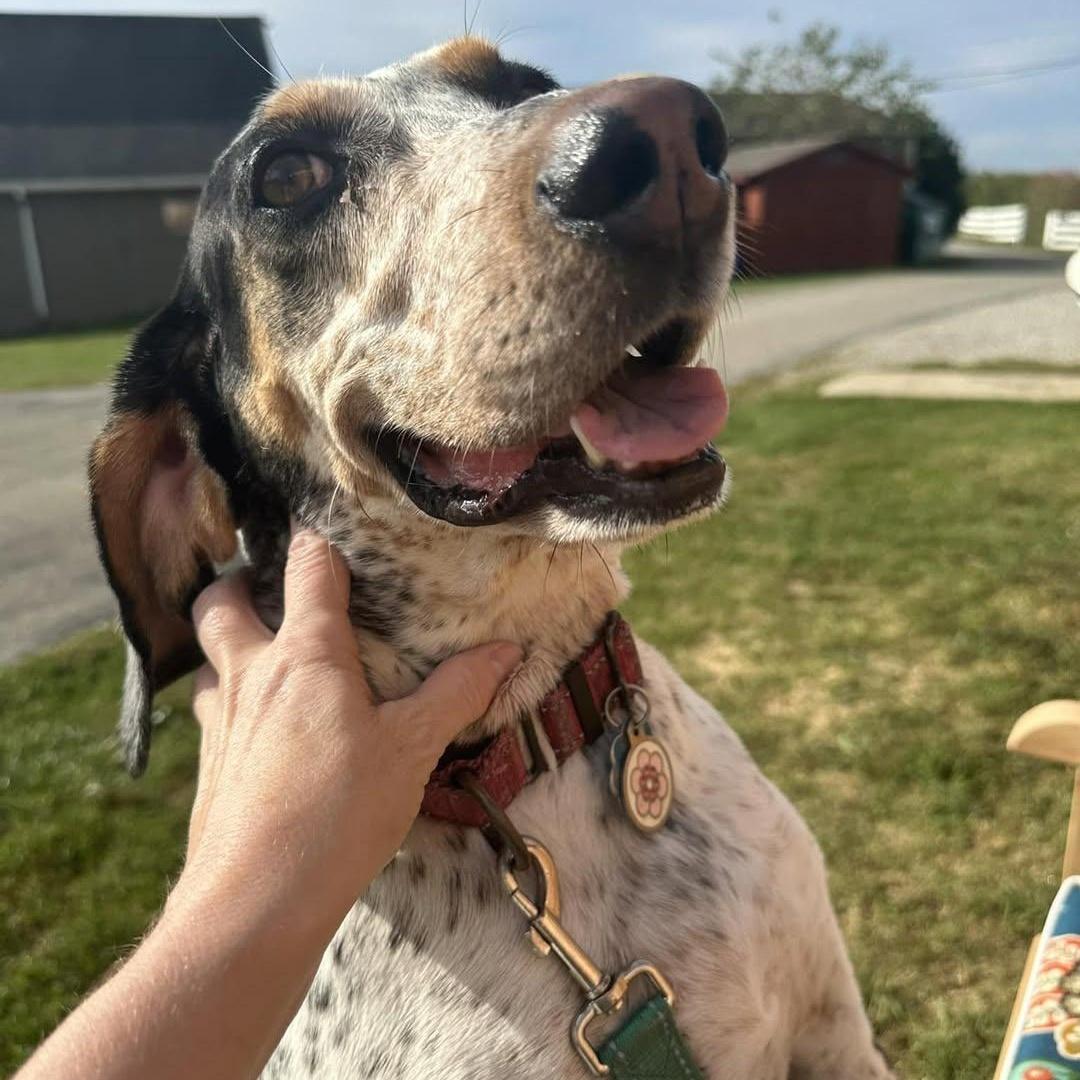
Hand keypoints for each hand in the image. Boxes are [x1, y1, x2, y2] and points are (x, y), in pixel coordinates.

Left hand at [173, 528, 520, 936]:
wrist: (255, 899)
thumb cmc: (340, 813)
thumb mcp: (412, 750)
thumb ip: (457, 693)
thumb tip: (507, 651)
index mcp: (306, 655)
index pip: (308, 568)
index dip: (319, 540)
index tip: (331, 529)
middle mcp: (251, 674)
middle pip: (221, 601)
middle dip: (240, 583)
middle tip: (271, 589)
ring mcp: (219, 720)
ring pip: (206, 659)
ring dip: (226, 645)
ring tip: (262, 656)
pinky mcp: (206, 766)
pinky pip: (207, 713)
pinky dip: (226, 701)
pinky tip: (257, 731)